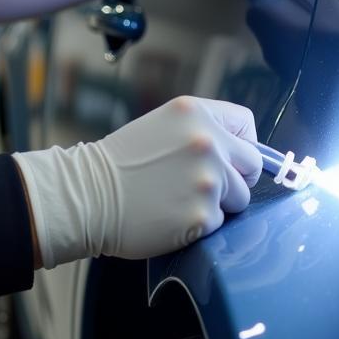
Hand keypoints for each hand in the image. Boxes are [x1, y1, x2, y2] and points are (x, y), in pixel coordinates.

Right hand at [12, 97, 262, 267]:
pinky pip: (219, 223)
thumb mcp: (162, 127)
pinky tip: (172, 216)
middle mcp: (207, 142)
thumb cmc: (119, 165)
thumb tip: (240, 152)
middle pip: (252, 164)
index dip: (242, 144)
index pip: (247, 124)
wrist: (86, 197)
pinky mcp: (203, 214)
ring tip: (180, 200)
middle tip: (204, 186)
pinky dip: (199, 224)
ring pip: (239, 198)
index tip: (230, 159)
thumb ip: (201, 131)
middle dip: (235, 178)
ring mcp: (208, 179)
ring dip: (217, 203)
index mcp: (196, 114)